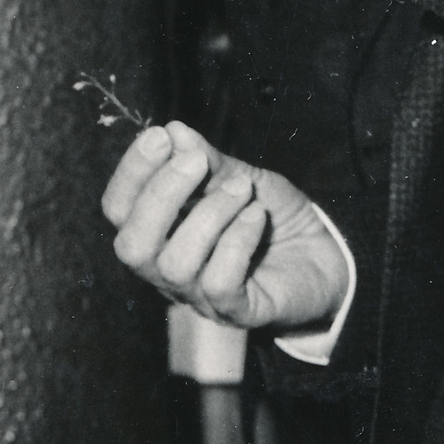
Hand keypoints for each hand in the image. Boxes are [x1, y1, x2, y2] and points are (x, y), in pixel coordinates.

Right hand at [102, 121, 348, 333]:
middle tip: (197, 162)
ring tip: (243, 190)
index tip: (159, 136)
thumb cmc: (270, 215)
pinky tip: (258, 217)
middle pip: (132, 246)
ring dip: (209, 215)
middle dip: (159, 195)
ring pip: (176, 264)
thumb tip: (173, 131)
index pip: (118, 210)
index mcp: (159, 232)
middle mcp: (169, 270)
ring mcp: (201, 296)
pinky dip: (237, 240)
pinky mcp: (237, 312)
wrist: (326, 254)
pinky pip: (220, 282)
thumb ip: (207, 161)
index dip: (131, 173)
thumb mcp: (240, 177)